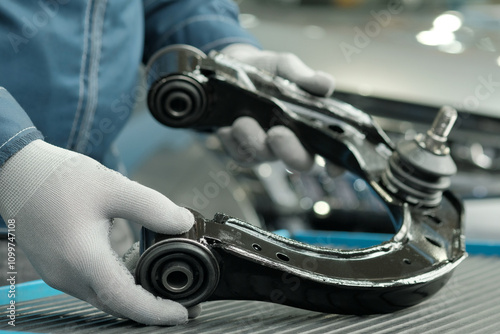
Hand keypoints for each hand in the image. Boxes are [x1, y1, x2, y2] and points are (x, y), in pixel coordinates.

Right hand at [0, 140, 195, 324]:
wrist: (18, 174)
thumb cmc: (60, 179)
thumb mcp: (113, 187)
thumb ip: (152, 207)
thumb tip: (182, 223)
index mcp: (82, 258)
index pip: (124, 300)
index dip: (156, 312)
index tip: (184, 313)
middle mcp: (68, 275)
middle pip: (116, 306)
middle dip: (152, 310)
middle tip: (183, 303)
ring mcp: (59, 275)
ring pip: (104, 299)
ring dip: (134, 299)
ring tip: (164, 288)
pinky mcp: (58, 269)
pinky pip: (93, 288)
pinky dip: (118, 288)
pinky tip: (135, 274)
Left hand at [217, 44, 334, 170]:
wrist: (231, 68)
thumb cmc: (268, 71)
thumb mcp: (285, 67)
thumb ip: (304, 78)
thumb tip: (326, 84)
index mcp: (313, 125)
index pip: (333, 153)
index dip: (337, 165)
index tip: (333, 168)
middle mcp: (293, 142)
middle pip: (302, 163)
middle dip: (290, 152)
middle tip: (277, 133)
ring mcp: (268, 149)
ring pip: (265, 158)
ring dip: (254, 140)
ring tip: (242, 120)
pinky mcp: (243, 150)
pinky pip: (240, 155)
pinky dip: (233, 141)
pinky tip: (228, 126)